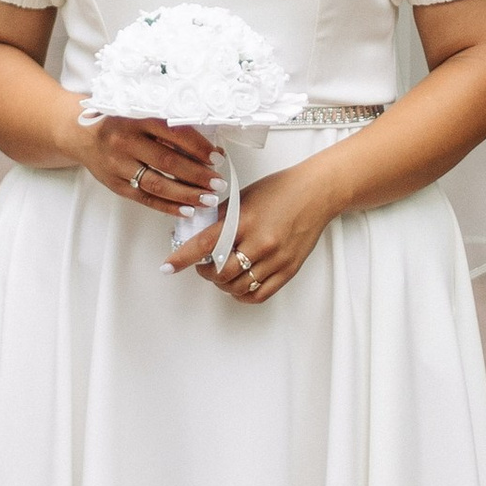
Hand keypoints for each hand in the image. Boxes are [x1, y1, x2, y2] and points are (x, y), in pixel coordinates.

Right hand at [77, 110, 219, 218]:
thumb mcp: (139, 115)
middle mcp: (127, 141)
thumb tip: (208, 149)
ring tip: (207, 199)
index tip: (217, 158)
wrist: (79, 133)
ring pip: (158, 183)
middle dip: (198, 175)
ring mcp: (119, 165)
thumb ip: (169, 129)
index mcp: (137, 118)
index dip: (199, 147)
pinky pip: (145, 198)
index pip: (175, 133)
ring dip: (186, 194)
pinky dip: (168, 206)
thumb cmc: (117, 122)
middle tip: (218, 182)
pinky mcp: (115, 183)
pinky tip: (187, 210)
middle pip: (169, 161)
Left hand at [167, 162, 334, 302]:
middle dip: (206, 272)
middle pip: (221, 273)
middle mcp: (260, 242)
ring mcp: (276, 259)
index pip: (206, 244)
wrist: (317, 193)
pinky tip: (240, 284)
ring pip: (238, 288)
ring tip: (223, 274)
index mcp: (245, 220)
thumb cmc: (281, 190)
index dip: (183, 258)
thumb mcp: (244, 197)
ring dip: (223, 285)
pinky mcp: (288, 270)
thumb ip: (222, 217)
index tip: (168, 267)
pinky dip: (243, 295)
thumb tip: (198, 232)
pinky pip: (259, 295)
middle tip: (204, 266)